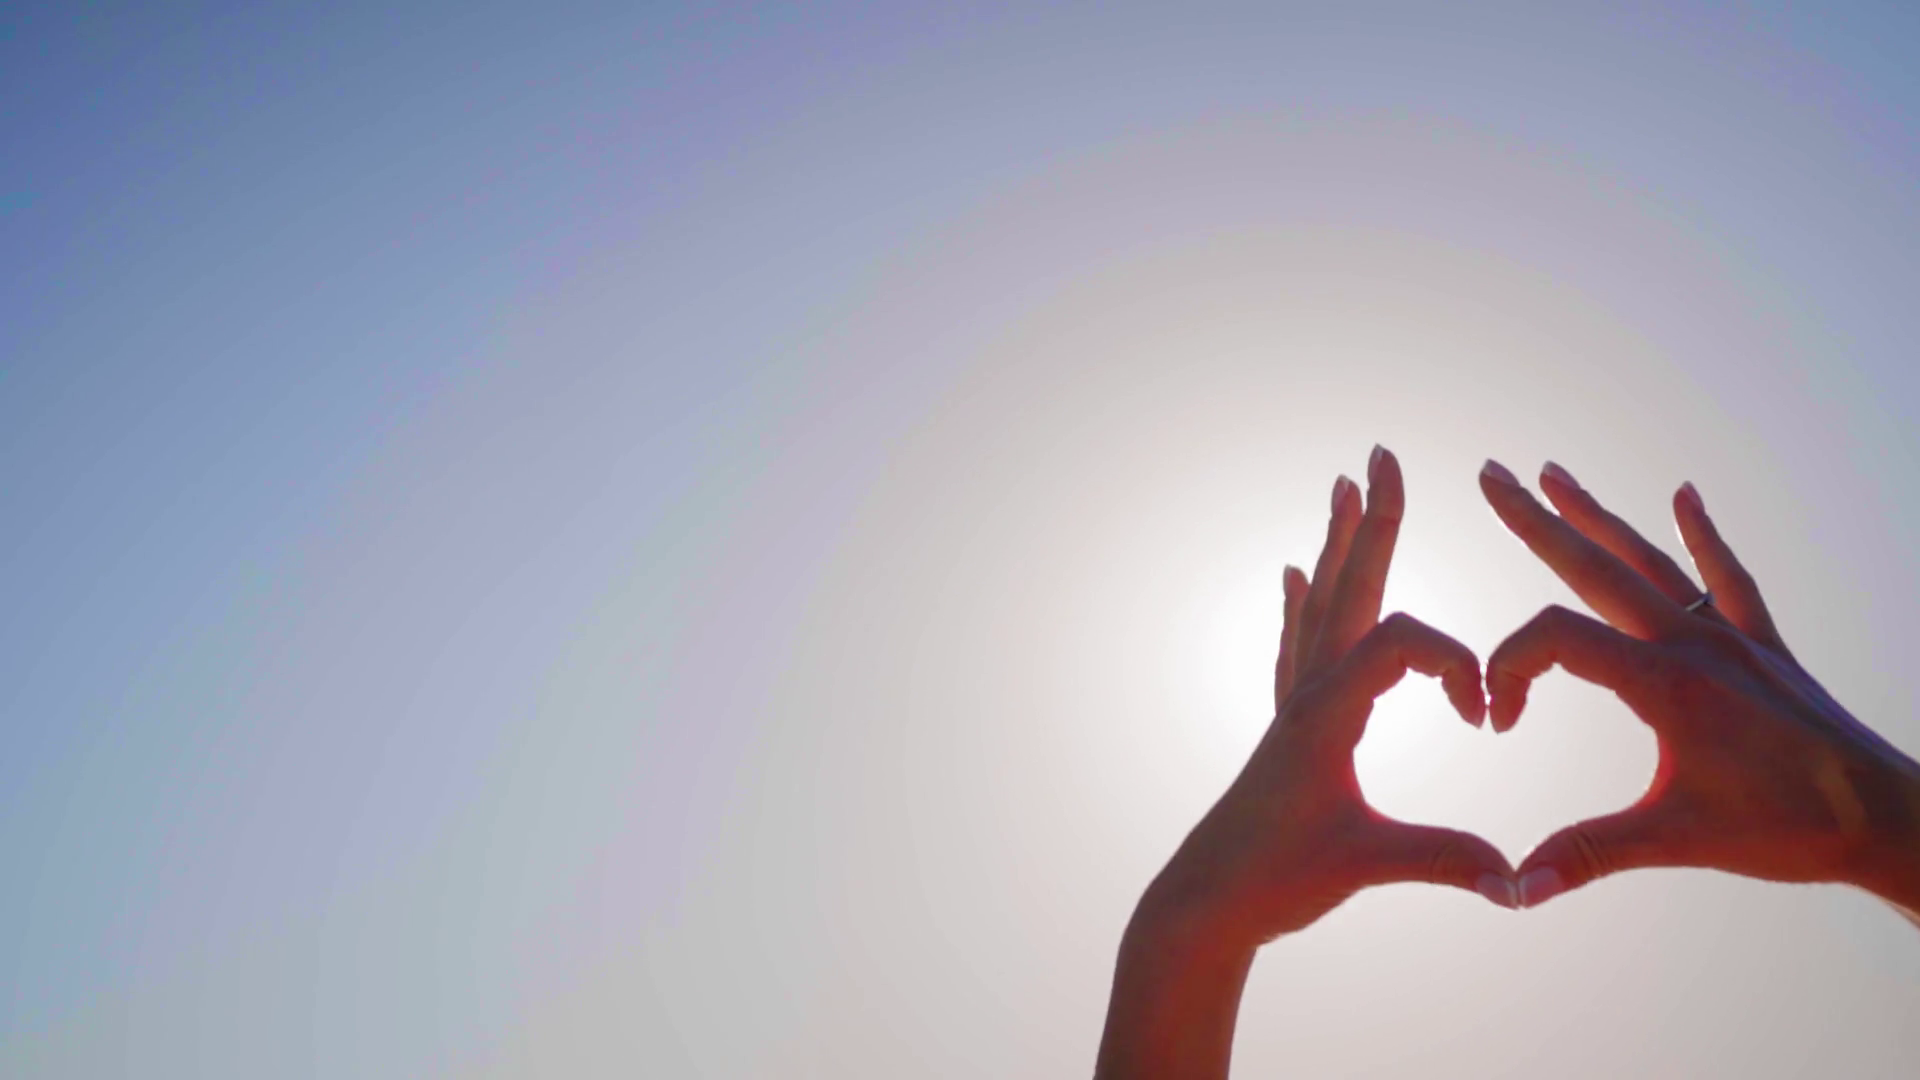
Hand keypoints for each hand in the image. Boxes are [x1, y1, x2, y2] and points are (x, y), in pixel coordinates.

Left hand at [1096, 447, 1514, 1079]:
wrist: (1208, 901)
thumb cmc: (1278, 881)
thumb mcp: (1365, 867)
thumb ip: (1442, 862)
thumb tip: (1519, 882)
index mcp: (1326, 715)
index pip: (1397, 645)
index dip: (1455, 666)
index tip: (1485, 717)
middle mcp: (1307, 694)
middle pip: (1348, 590)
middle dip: (1373, 523)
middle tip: (1381, 456)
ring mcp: (1294, 705)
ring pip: (1322, 606)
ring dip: (1340, 546)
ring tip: (1341, 486)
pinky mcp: (1288, 726)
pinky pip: (1296, 645)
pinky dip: (1302, 603)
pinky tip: (1293, 573)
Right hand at [1479, 460, 1919, 910]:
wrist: (1884, 818)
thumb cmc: (1788, 828)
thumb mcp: (1677, 840)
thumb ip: (1587, 854)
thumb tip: (1514, 888)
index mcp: (1664, 682)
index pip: (1557, 640)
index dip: (1509, 669)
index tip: (1496, 720)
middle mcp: (1694, 643)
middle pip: (1597, 566)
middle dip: (1536, 521)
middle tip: (1490, 476)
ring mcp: (1730, 637)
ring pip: (1650, 562)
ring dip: (1598, 517)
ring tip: (1553, 473)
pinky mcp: (1762, 646)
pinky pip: (1727, 578)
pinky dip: (1703, 536)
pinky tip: (1685, 495)